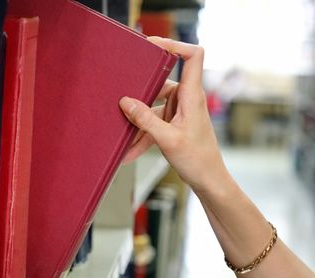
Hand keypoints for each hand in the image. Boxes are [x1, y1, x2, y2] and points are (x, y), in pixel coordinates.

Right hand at [119, 37, 228, 193]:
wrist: (208, 180)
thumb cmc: (197, 159)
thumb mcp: (167, 139)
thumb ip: (145, 119)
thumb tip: (126, 102)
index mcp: (192, 96)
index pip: (192, 57)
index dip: (174, 45)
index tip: (152, 44)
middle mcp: (187, 99)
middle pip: (161, 83)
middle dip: (141, 95)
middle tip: (123, 99)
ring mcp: (180, 111)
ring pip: (153, 108)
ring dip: (139, 123)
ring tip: (124, 137)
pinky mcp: (174, 124)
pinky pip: (153, 124)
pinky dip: (142, 135)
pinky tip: (130, 150)